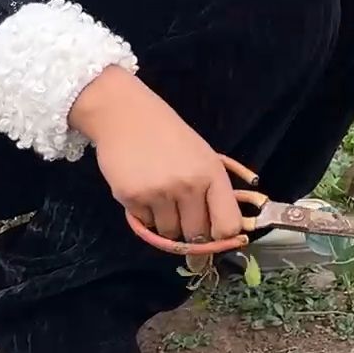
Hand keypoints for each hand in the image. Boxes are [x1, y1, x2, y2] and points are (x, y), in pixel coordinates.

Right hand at [68, 67, 244, 246]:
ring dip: (166, 223)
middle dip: (191, 231)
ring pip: (169, 234)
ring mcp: (159, 193)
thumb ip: (214, 191)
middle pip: (197, 235)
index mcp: (211, 174)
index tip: (215, 235)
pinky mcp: (132, 198)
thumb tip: (224, 233)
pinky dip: (145, 215)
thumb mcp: (203, 156)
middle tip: (182, 212)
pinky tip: (144, 191)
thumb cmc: (170, 136)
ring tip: (161, 196)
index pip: (227, 226)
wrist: (126, 116)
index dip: (222, 237)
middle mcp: (188, 186)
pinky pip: (146, 225)